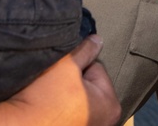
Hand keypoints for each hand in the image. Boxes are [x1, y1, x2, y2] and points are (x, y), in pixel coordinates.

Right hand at [5, 36, 120, 125]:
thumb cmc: (46, 97)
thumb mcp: (68, 64)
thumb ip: (86, 50)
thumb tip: (97, 40)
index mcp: (111, 106)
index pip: (96, 68)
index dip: (77, 66)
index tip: (63, 74)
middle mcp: (104, 122)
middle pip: (87, 85)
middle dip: (72, 81)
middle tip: (54, 85)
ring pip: (76, 98)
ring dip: (64, 94)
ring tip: (49, 97)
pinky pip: (66, 111)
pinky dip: (58, 108)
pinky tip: (47, 108)